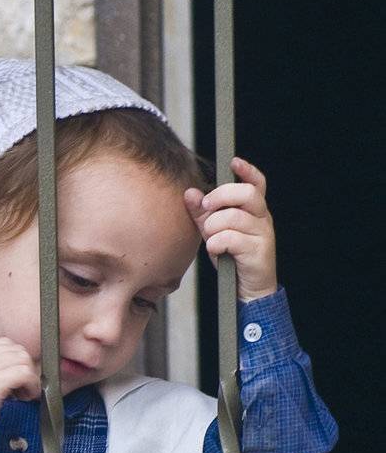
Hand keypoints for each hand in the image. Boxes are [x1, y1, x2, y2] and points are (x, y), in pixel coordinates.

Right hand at [0, 338, 41, 452]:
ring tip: (24, 394)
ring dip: (30, 377)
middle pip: (17, 349)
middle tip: (24, 387)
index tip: (17, 376)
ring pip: (23, 360)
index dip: (17, 359)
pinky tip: (26, 398)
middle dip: (26, 367)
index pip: (5, 343)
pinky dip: (31, 385)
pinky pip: (24, 374)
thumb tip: (10, 372)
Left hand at [183, 155, 278, 302]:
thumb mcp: (215, 233)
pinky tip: (215, 251)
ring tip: (210, 239)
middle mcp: (262, 218)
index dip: (247, 170)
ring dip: (214, 227)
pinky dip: (216, 243)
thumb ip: (203, 214)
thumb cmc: (233, 258)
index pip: (257, 183)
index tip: (233, 162)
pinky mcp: (258, 251)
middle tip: (206, 205)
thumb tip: (189, 193)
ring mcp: (263, 234)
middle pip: (246, 193)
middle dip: (221, 195)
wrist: (250, 290)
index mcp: (254, 210)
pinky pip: (231, 238)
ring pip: (234, 217)